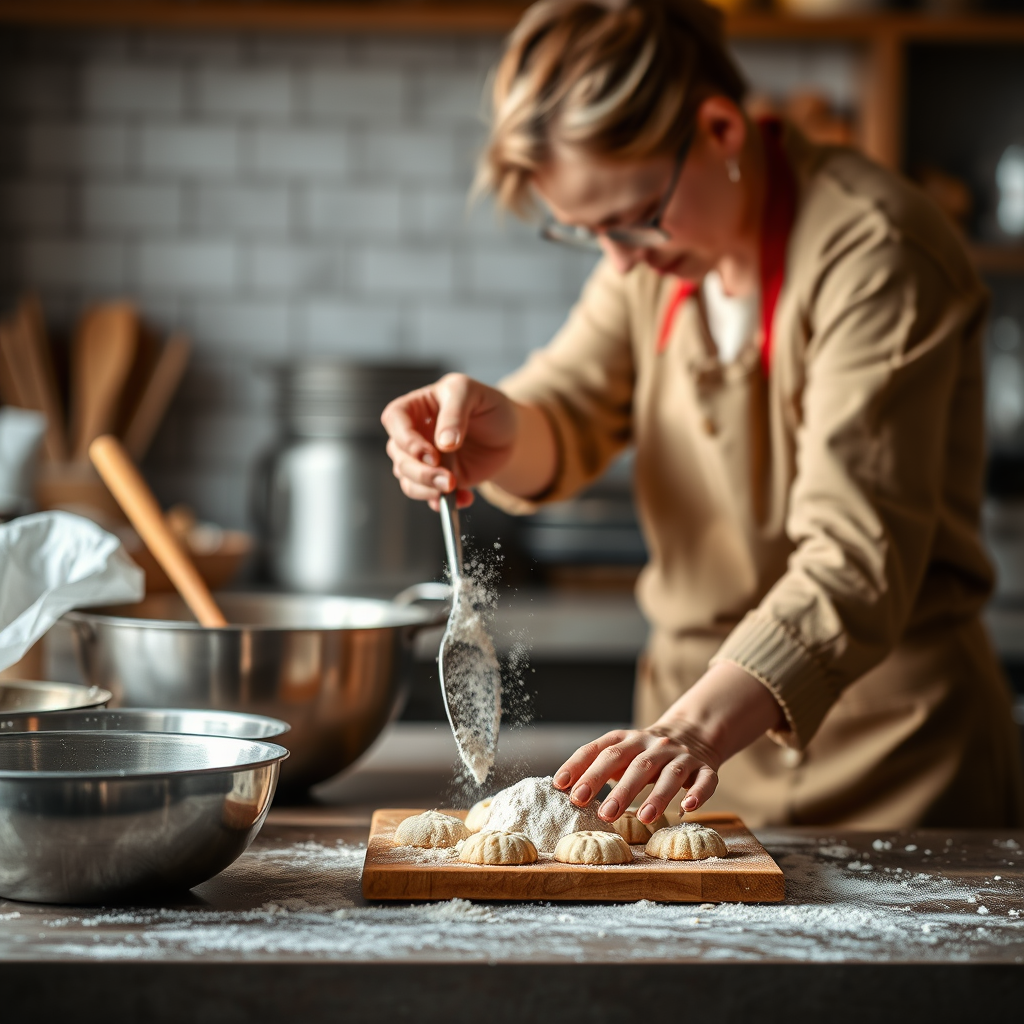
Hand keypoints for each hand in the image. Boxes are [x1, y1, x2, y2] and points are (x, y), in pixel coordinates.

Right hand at [381, 373, 518, 511]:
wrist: (509, 433)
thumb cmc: (486, 405)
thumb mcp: (471, 393)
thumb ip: (455, 413)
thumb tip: (443, 444)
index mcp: (415, 407)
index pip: (394, 419)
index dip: (406, 439)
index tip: (430, 454)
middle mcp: (414, 435)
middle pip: (399, 456)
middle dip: (421, 472)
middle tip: (448, 478)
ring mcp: (424, 461)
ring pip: (409, 480)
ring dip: (428, 490)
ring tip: (454, 488)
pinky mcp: (437, 480)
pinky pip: (429, 496)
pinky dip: (443, 503)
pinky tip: (464, 498)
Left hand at [553, 661, 784, 823]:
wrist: (692, 734)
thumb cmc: (643, 753)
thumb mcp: (620, 752)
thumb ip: (594, 765)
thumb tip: (562, 786)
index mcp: (627, 739)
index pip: (601, 750)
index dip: (581, 766)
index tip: (562, 786)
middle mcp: (654, 745)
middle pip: (635, 764)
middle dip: (618, 789)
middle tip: (602, 813)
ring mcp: (681, 756)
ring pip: (670, 775)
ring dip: (657, 796)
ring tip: (643, 818)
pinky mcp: (705, 768)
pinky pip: (705, 780)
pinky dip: (698, 793)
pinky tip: (688, 808)